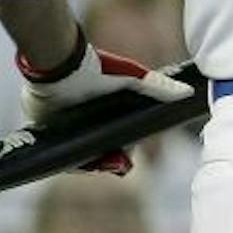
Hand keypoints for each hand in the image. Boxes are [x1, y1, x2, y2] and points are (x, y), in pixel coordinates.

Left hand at [19, 34, 194, 174]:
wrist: (60, 66)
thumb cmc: (96, 68)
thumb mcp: (132, 77)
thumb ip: (158, 86)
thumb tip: (187, 92)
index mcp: (102, 111)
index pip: (115, 137)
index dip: (124, 150)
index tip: (129, 156)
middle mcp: (82, 122)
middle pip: (99, 150)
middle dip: (111, 160)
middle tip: (120, 165)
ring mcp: (63, 129)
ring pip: (81, 156)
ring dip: (94, 164)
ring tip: (105, 166)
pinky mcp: (45, 134)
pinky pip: (60, 155)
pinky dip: (73, 161)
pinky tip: (85, 165)